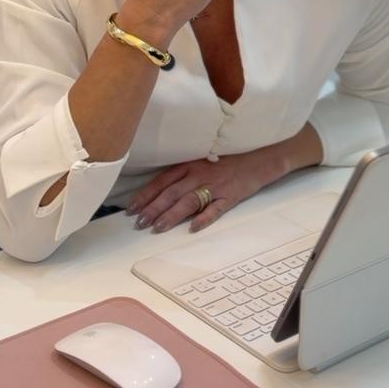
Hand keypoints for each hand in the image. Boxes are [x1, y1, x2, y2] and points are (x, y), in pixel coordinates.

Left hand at [125, 152, 271, 234]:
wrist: (257, 158)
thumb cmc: (225, 161)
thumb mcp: (200, 161)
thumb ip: (182, 174)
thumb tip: (158, 193)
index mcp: (189, 165)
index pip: (162, 181)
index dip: (146, 195)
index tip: (131, 209)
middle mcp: (199, 174)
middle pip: (171, 193)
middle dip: (153, 209)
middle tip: (139, 224)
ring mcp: (215, 186)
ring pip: (189, 201)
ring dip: (172, 215)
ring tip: (157, 228)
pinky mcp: (230, 196)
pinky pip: (216, 209)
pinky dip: (204, 218)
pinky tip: (193, 229)